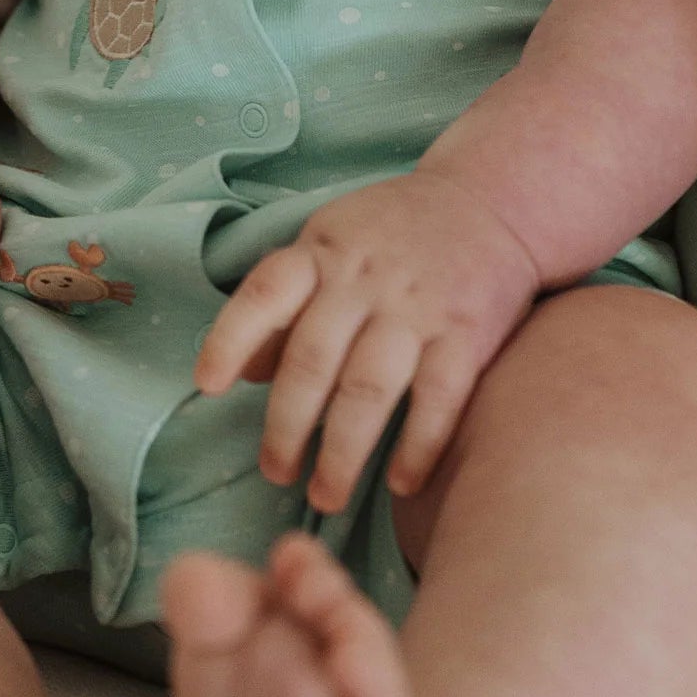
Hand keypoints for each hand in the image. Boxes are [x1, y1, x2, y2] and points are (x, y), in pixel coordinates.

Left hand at [193, 170, 540, 514]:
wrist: (490, 200)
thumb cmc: (394, 233)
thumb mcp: (331, 245)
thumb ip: (287, 305)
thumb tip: (244, 373)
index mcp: (323, 252)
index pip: (264, 293)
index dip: (230, 338)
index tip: (206, 385)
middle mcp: (365, 279)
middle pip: (313, 360)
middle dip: (287, 426)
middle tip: (275, 471)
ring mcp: (418, 308)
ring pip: (368, 390)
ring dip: (343, 452)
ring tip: (326, 496)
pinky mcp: (467, 334)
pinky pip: (438, 400)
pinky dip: (418, 448)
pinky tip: (401, 485)